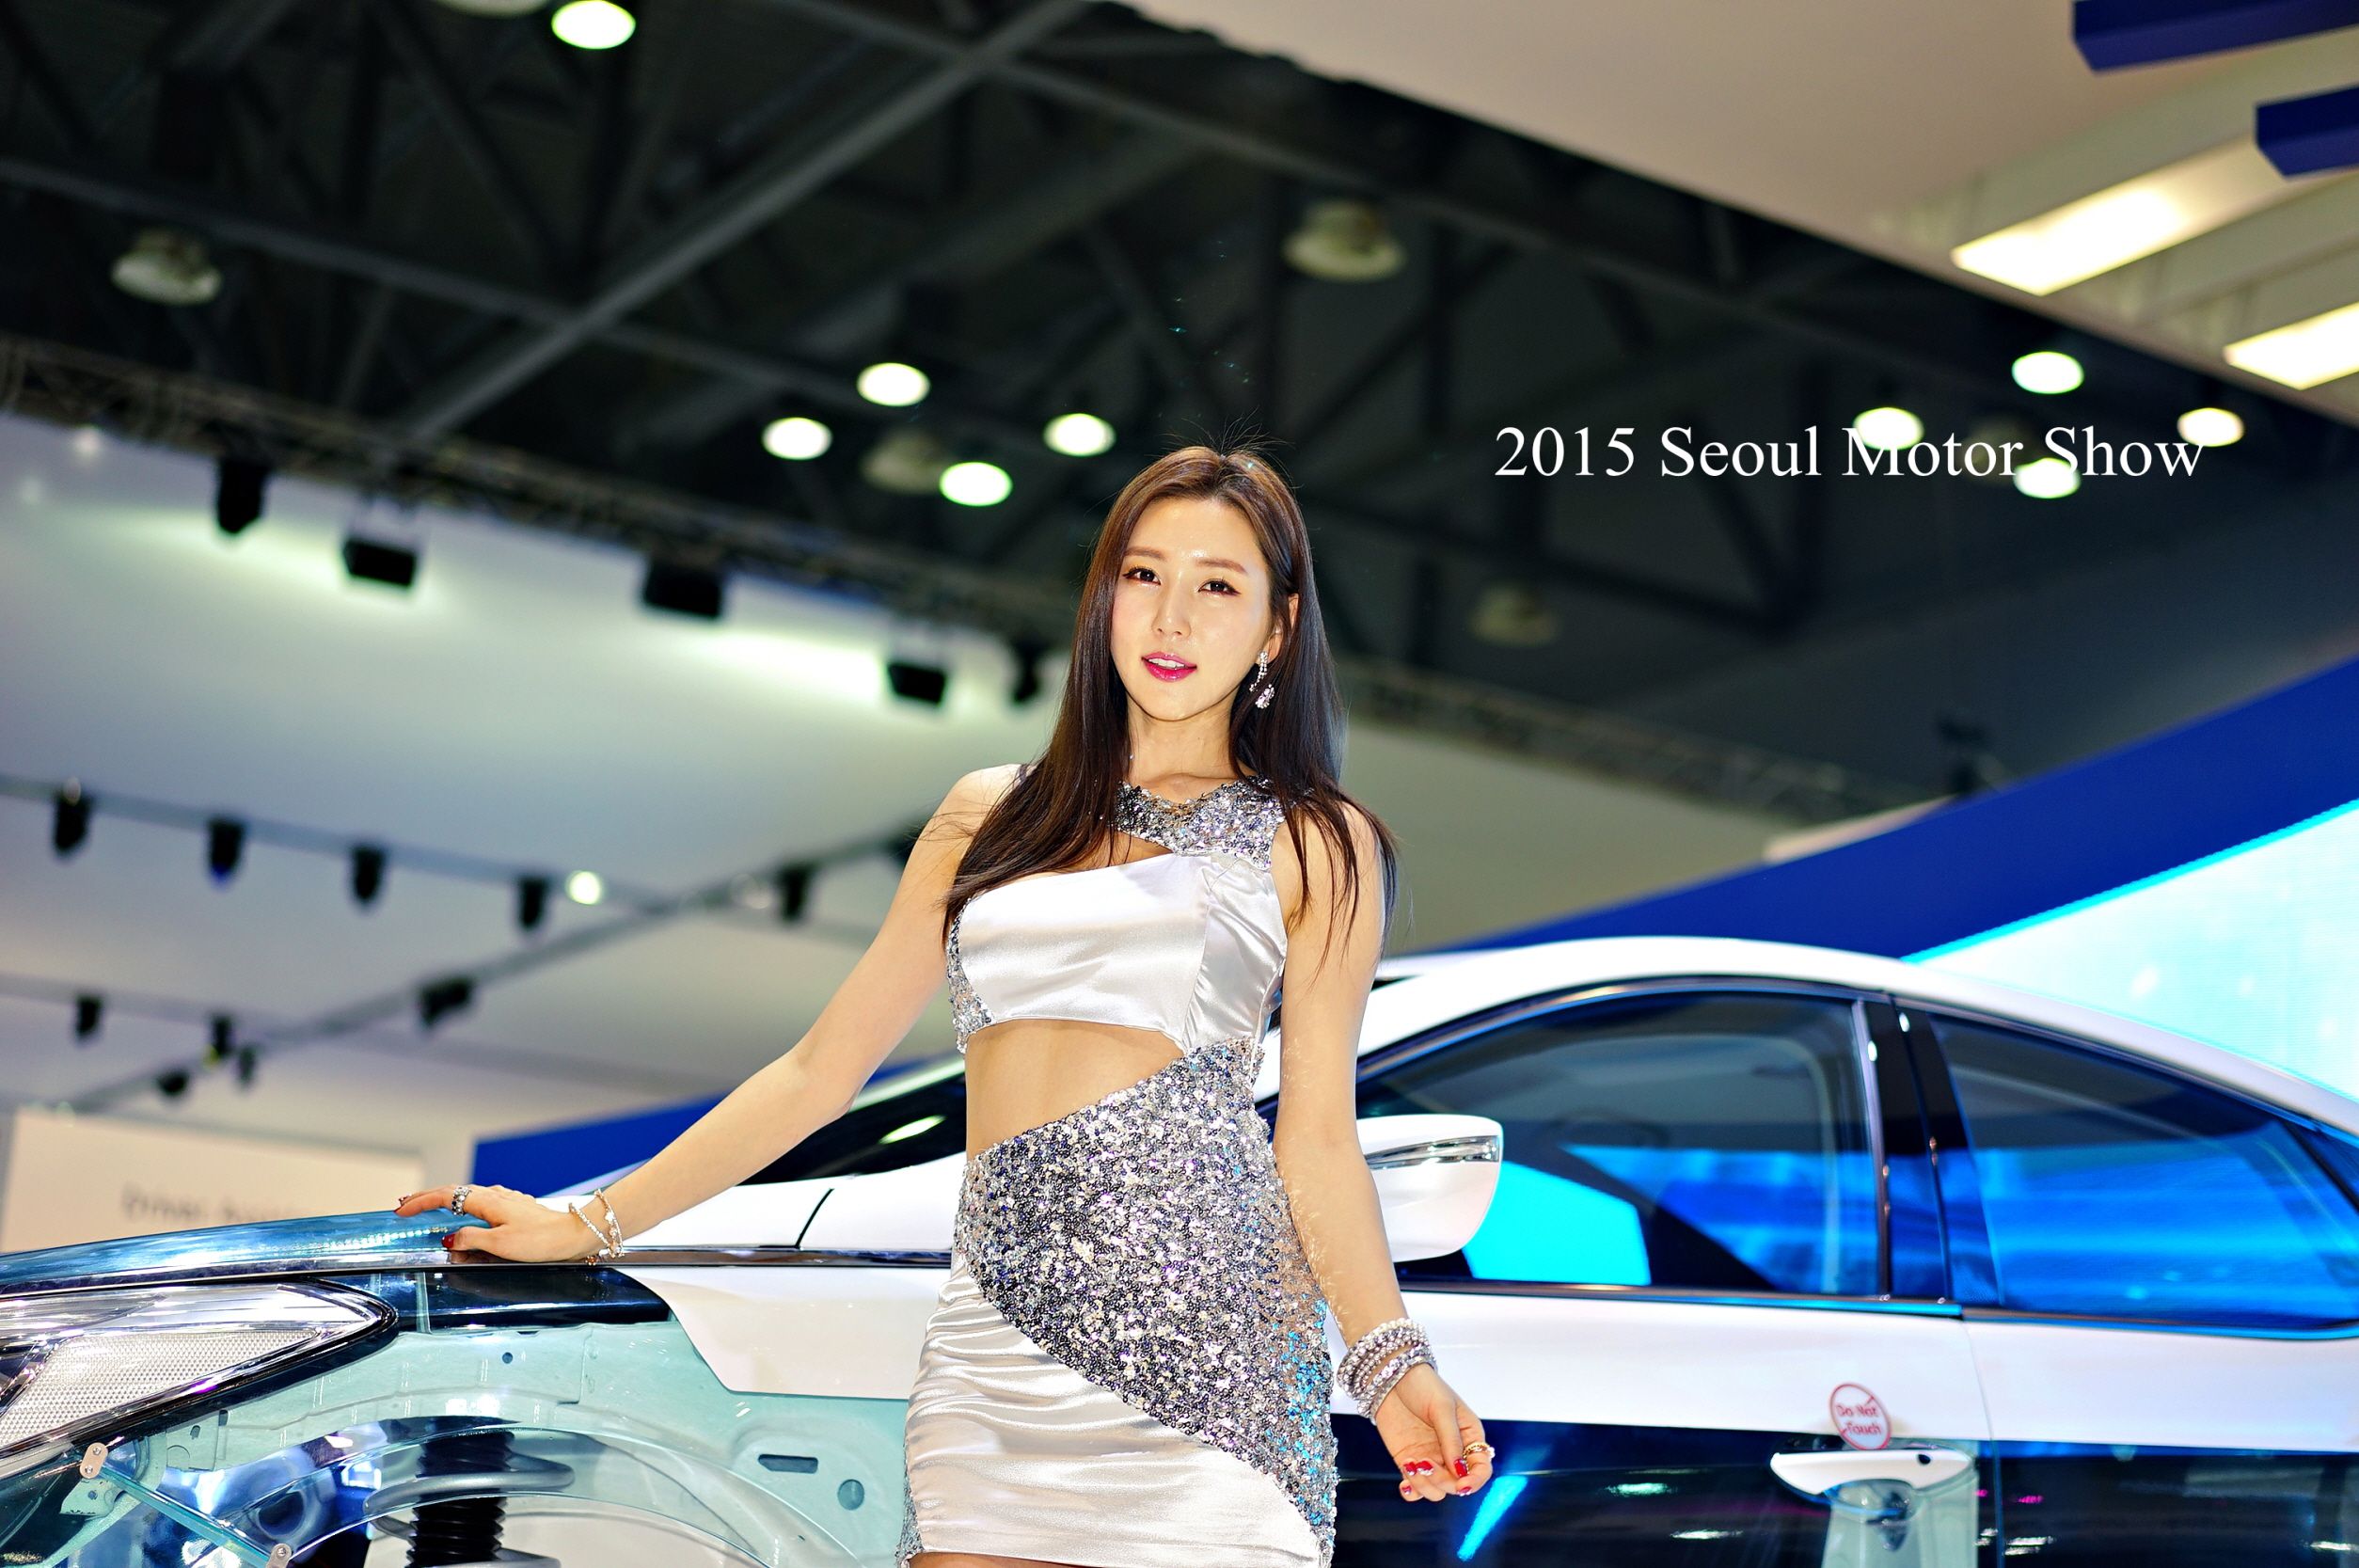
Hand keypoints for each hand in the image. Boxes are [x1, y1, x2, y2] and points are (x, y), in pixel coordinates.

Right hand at [392, 1183, 601, 1262]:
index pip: (446, 1196)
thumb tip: (450, 1239)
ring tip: (428, 1206)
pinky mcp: (515, 1207)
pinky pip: (481, 1201)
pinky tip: (466, 1211)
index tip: (401, 1209)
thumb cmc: (540, 1240)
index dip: (421, 1202)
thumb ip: (471, 1239)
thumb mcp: (500, 1245)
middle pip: (454, 1192)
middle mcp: (496, 1195)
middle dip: (427, 1197)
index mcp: (488, 1201)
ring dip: (445, 1200)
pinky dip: (464, 1205)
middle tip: (405, 1205)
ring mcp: (506, 1199)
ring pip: (468, 1195)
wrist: (573, 1234)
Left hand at [1373, 1362, 1492, 1502]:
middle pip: (1457, 1485)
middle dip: (1443, 1481)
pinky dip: (1411, 1492)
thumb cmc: (1424, 1386)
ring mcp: (1432, 1459)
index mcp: (1469, 1437)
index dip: (1475, 1481)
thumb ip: (1451, 1440)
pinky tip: (1404, 1483)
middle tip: (1424, 1462)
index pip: (1481, 1469)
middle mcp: (1452, 1453)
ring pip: (1436, 1491)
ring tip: (1411, 1463)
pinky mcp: (1410, 1462)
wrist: (1392, 1377)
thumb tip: (1459, 1472)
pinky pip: (1415, 1489)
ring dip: (1425, 1485)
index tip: (1462, 1485)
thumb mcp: (1442, 1408)